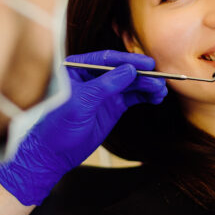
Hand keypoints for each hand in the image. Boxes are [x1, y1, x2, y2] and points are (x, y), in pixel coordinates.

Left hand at [0, 50, 166, 204]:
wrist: (52, 155)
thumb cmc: (56, 126)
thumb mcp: (79, 103)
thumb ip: (104, 86)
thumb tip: (129, 70)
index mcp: (78, 69)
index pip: (107, 59)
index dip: (128, 61)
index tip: (147, 64)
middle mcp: (93, 77)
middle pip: (123, 70)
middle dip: (142, 74)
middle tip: (160, 79)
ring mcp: (104, 92)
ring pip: (131, 83)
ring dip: (147, 85)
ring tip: (161, 90)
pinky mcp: (112, 106)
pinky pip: (132, 97)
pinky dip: (145, 96)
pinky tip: (156, 97)